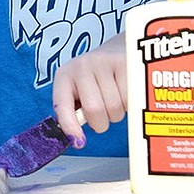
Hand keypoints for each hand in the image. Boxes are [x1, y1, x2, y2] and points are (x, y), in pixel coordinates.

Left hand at [50, 33, 126, 147]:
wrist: (115, 51)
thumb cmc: (94, 81)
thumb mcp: (78, 93)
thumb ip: (74, 113)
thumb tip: (76, 140)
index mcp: (64, 77)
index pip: (62, 105)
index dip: (69, 126)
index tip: (79, 142)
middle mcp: (81, 66)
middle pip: (95, 110)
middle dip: (101, 122)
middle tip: (103, 113)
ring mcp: (103, 62)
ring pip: (115, 107)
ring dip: (117, 112)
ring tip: (115, 98)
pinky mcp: (125, 63)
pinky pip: (131, 99)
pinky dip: (130, 104)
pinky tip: (126, 92)